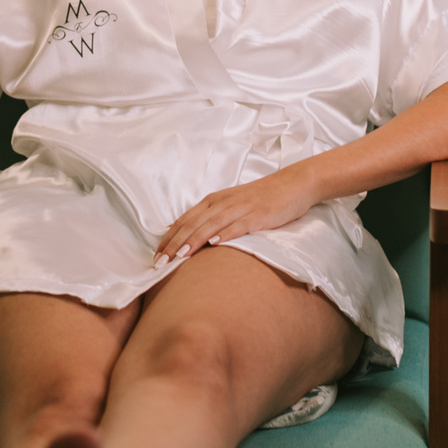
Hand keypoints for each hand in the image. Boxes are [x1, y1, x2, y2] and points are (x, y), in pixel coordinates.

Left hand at [154, 161, 319, 266]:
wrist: (293, 184)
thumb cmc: (260, 198)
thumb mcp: (231, 205)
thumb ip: (209, 217)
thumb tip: (183, 233)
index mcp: (214, 200)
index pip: (185, 220)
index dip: (169, 238)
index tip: (155, 257)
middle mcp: (223, 202)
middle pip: (193, 224)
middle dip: (174, 244)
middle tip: (159, 263)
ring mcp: (241, 207)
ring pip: (212, 225)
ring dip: (194, 240)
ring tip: (180, 256)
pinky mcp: (259, 214)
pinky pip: (240, 224)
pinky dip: (226, 233)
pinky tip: (216, 244)